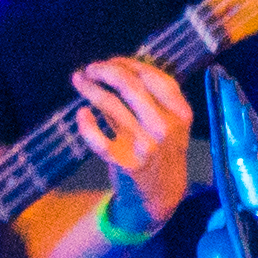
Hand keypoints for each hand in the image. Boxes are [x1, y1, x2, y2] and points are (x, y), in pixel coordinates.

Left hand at [70, 54, 199, 223]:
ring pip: (110, 105)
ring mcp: (144, 146)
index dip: (126, 63)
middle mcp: (164, 127)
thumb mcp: (170, 124)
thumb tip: (117, 68)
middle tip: (89, 69)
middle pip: (129, 85)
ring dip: (90, 89)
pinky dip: (86, 124)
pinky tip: (81, 114)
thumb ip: (151, 98)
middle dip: (104, 70)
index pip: (151, 76)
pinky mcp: (124, 162)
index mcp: (180, 112)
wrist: (161, 195)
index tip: (110, 62)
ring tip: (78, 81)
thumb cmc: (162, 151)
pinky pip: (98, 139)